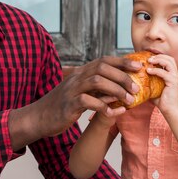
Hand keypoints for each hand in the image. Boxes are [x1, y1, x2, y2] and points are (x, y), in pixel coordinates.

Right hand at [12, 56, 140, 141]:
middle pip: (102, 68)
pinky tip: (112, 113)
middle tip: (136, 88)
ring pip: (97, 81)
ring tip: (129, 101)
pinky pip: (88, 101)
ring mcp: (71, 90)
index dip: (122, 61)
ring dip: (116, 90)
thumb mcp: (79, 93)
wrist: (38, 118)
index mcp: (80, 73)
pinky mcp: (68, 105)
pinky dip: (103, 106)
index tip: (138, 66)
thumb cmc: (62, 106)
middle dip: (122, 76)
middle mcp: (76, 78)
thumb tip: (117, 86)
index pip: (103, 61)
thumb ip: (94, 88)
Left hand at [146, 54, 177, 114]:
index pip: (168, 59)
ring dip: (158, 60)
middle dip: (158, 56)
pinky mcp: (173, 82)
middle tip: (148, 58)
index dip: (159, 56)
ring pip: (169, 62)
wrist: (169, 110)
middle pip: (169, 58)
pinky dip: (156, 70)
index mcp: (171, 74)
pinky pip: (164, 73)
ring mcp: (175, 77)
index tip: (148, 56)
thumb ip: (147, 81)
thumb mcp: (152, 87)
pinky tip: (148, 71)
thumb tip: (134, 77)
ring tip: (149, 61)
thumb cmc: (160, 99)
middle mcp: (174, 74)